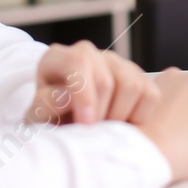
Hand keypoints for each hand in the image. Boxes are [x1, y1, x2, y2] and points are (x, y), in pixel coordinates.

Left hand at [24, 40, 158, 125]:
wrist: (68, 127)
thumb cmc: (50, 121)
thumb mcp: (38, 117)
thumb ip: (45, 105)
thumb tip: (65, 96)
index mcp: (59, 58)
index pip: (78, 63)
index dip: (84, 94)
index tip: (86, 125)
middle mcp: (89, 53)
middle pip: (106, 80)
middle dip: (100, 115)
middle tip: (91, 134)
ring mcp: (117, 63)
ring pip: (132, 85)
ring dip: (119, 116)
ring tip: (103, 128)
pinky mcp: (140, 77)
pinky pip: (150, 95)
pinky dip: (138, 117)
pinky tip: (119, 124)